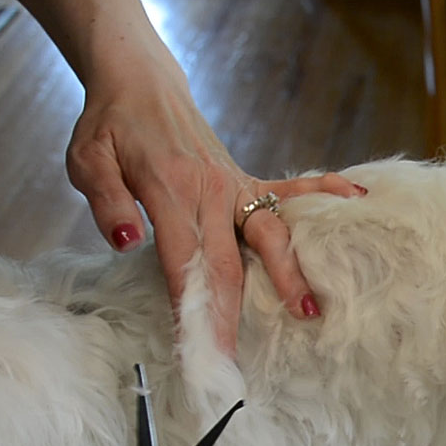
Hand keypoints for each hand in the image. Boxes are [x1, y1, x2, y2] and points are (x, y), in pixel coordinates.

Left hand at [0, 0, 364, 351]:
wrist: (139, 81)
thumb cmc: (110, 126)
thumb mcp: (88, 160)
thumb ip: (107, 203)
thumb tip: (126, 242)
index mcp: (168, 191)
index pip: (181, 263)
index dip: (189, 310)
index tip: (195, 351)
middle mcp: (209, 191)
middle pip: (227, 264)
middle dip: (231, 317)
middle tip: (237, 364)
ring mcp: (234, 185)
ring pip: (268, 235)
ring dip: (289, 273)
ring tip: (308, 311)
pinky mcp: (246, 179)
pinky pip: (291, 190)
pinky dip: (324, 193)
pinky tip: (356, 200)